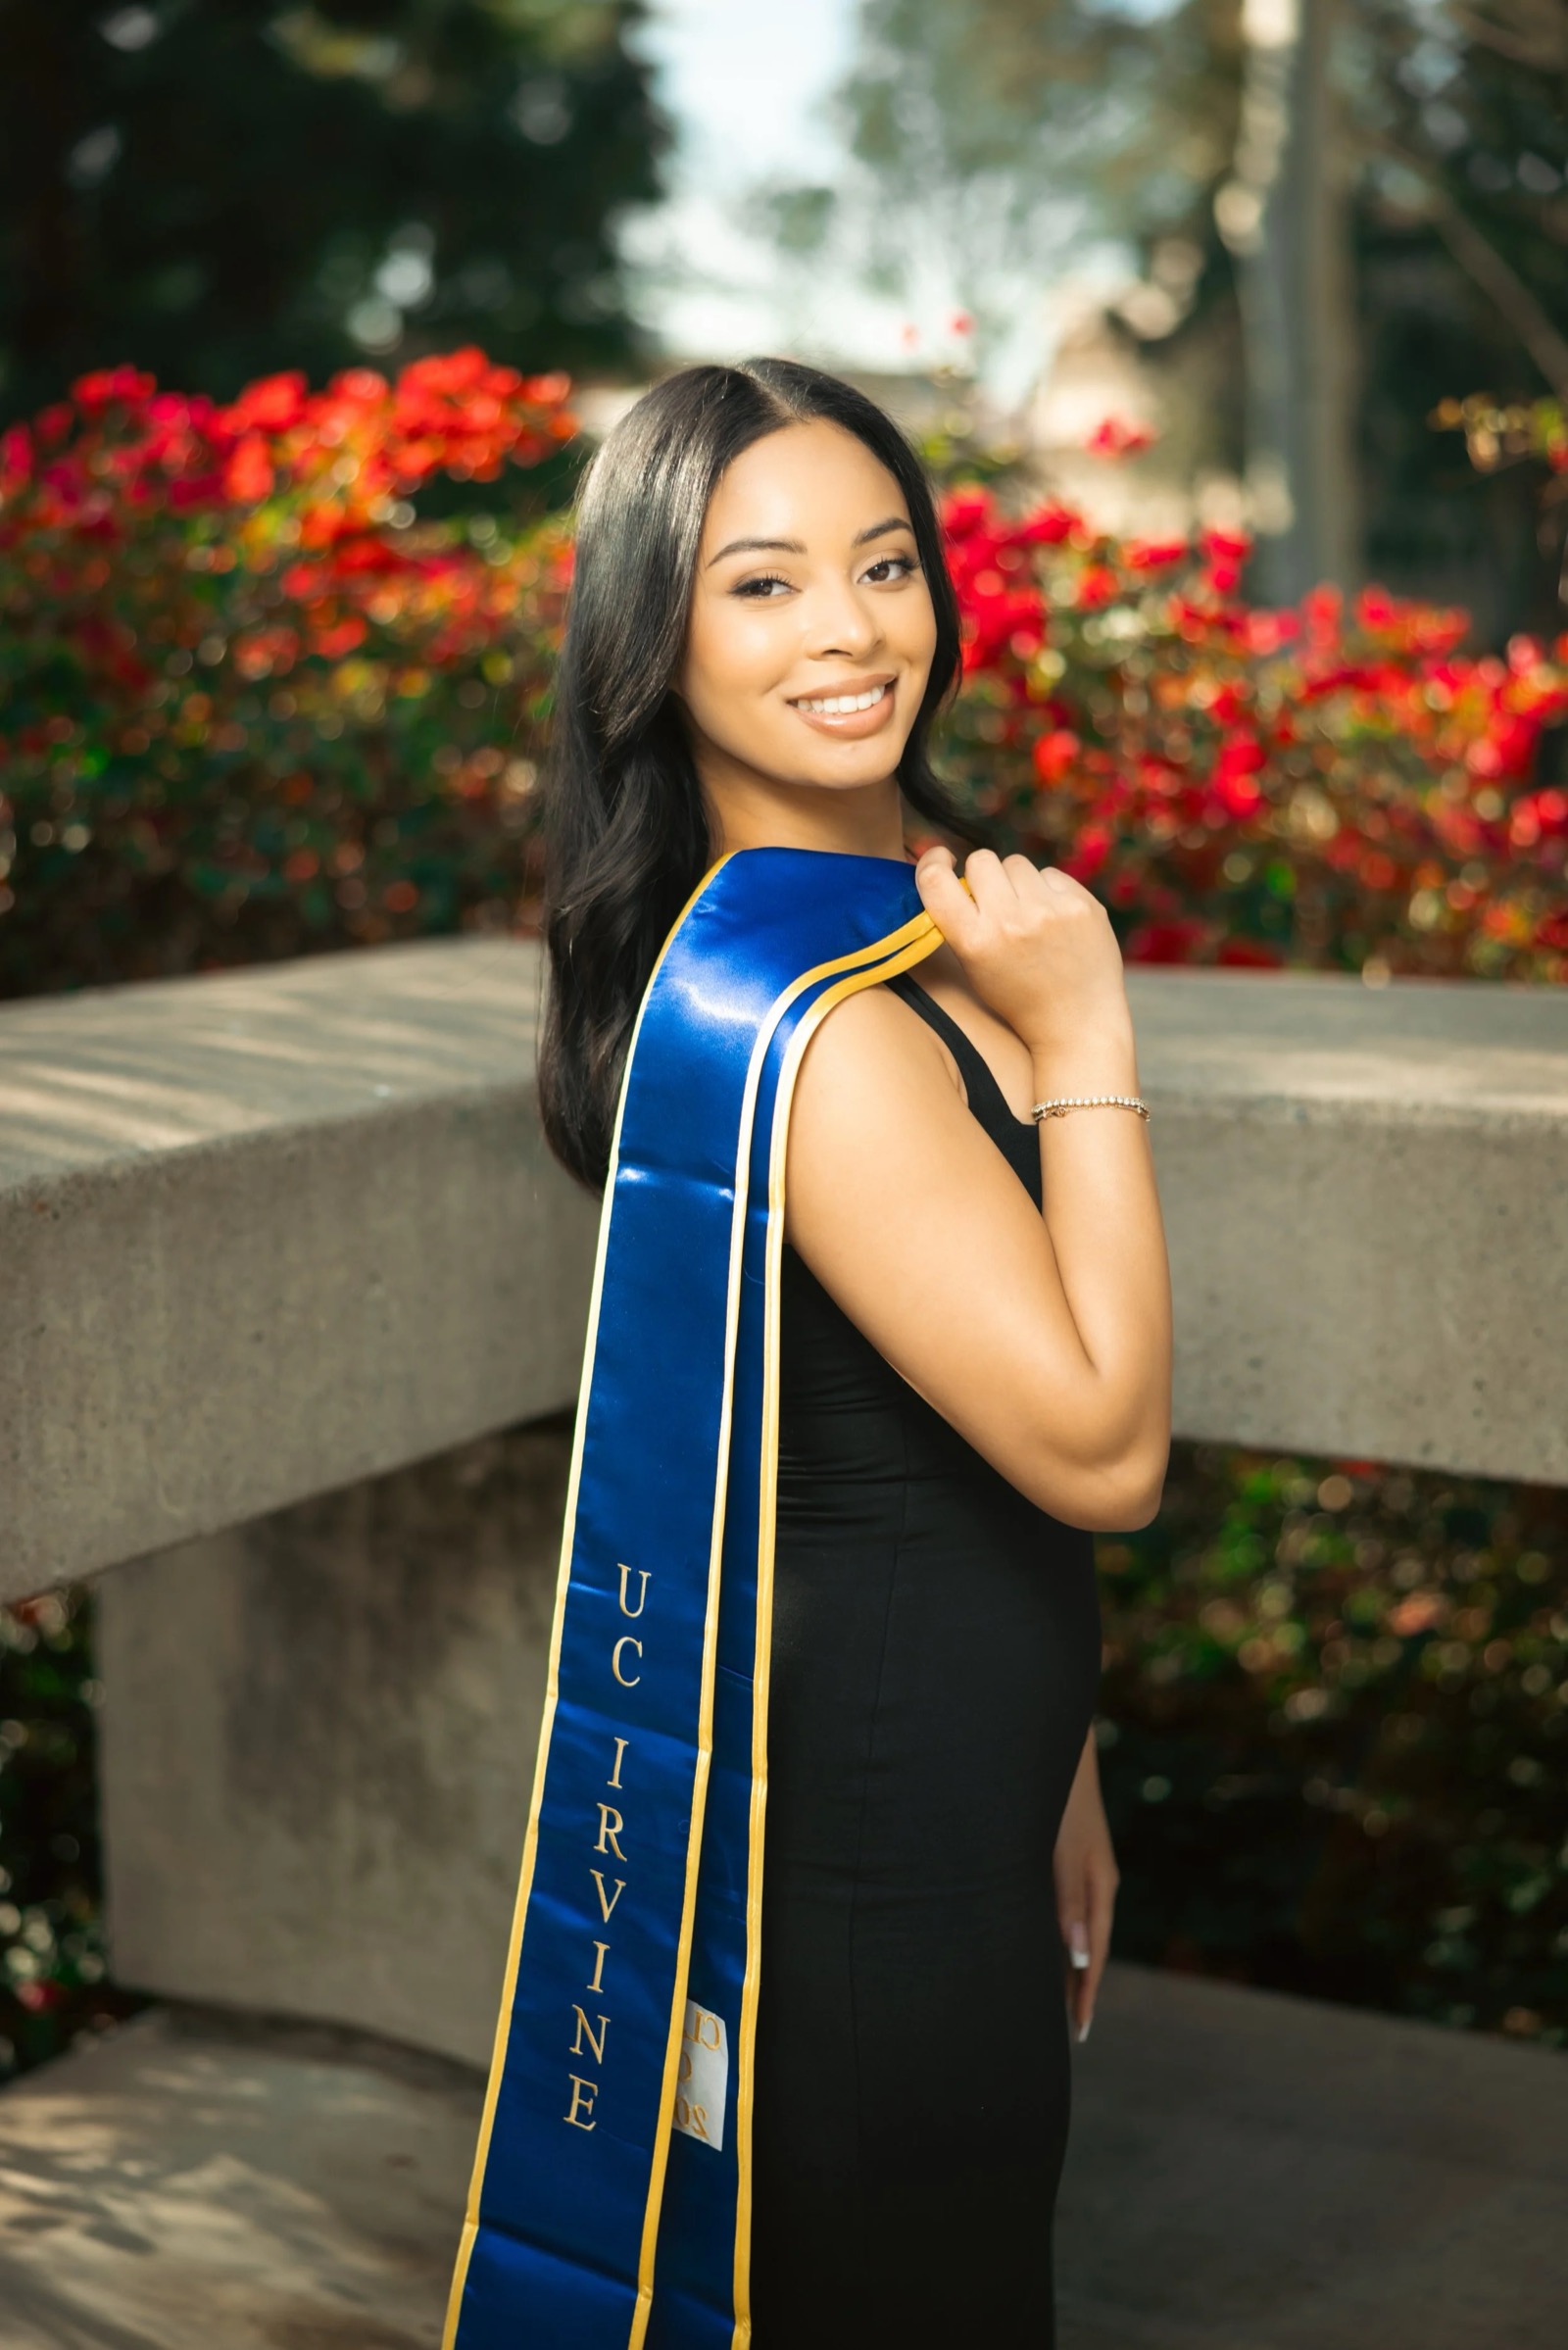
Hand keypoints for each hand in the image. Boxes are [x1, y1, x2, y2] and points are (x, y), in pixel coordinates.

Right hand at [914, 845, 1131, 1074]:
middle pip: (982, 860)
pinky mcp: (1082, 904)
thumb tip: (951, 871)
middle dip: (985, 877)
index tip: (942, 859)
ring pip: (1017, 863)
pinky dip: (1049, 891)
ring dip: (1018, 883)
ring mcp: (1050, 910)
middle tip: (997, 903)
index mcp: (975, 942)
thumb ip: (960, 922)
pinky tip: (1057, 921)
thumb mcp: (974, 968)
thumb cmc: (1020, 998)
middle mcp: (1011, 921)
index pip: (935, 879)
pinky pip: (1051, 874)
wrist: (1077, 1024)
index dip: (933, 860)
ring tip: (1031, 916)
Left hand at [1053, 1729, 1117, 2044]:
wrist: (1057, 1748)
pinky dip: (1060, 1933)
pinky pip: (1068, 1908)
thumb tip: (1080, 1956)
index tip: (1078, 2031)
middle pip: (1091, 1945)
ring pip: (1078, 1927)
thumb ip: (1070, 1901)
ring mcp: (1085, 1869)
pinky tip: (1046, 1940)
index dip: (1085, 1992)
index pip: (1096, 1953)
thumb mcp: (1063, 1851)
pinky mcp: (1070, 1856)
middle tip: (1067, 2027)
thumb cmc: (1057, 1798)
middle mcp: (1096, 1881)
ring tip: (1055, 1997)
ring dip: (1068, 1961)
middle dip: (1079, 1985)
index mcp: (1100, 1885)